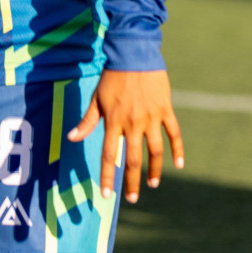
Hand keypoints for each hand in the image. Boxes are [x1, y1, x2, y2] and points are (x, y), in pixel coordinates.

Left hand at [68, 68, 183, 203]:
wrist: (133, 53)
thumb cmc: (112, 77)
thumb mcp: (97, 98)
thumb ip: (88, 121)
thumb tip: (72, 138)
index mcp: (113, 121)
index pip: (109, 156)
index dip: (107, 176)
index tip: (106, 195)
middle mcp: (132, 123)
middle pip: (132, 159)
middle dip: (132, 182)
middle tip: (132, 199)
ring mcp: (151, 117)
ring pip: (155, 151)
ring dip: (154, 170)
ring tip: (152, 184)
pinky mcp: (165, 109)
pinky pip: (174, 133)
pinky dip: (178, 150)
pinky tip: (179, 164)